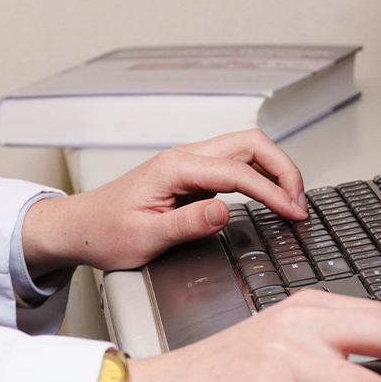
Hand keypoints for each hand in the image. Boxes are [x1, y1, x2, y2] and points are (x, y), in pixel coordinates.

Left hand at [22, 130, 305, 273]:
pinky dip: (260, 175)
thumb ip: (188, 224)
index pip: (237, 172)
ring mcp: (187, 163)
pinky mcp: (190, 174)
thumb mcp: (145, 237)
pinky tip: (270, 196)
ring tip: (292, 200)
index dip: (272, 192)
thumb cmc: (105, 233)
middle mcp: (182, 157)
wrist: (79, 227)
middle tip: (300, 201)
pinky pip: (234, 164)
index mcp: (173, 168)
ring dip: (273, 169)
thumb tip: (224, 211)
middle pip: (249, 143)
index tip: (293, 213)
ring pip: (243, 149)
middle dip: (283, 167)